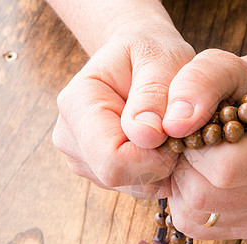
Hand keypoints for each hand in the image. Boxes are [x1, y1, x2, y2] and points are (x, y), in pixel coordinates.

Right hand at [52, 27, 194, 198]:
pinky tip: (155, 143)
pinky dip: (153, 171)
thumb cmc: (152, 55)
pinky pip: (133, 186)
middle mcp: (70, 136)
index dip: (154, 156)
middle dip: (156, 162)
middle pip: (117, 176)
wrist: (139, 60)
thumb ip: (157, 93)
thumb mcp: (163, 59)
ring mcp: (81, 157)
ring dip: (156, 166)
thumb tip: (148, 136)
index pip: (112, 159)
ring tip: (162, 131)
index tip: (175, 133)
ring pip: (127, 185)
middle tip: (174, 132)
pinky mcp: (97, 170)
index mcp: (77, 103)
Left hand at [163, 49, 246, 239]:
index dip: (194, 147)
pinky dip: (184, 200)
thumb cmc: (237, 88)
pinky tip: (198, 175)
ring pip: (195, 214)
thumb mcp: (220, 66)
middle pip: (204, 197)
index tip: (195, 127)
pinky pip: (195, 225)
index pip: (225, 169)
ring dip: (181, 183)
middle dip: (183, 166)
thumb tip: (173, 125)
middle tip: (191, 143)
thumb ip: (198, 83)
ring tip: (196, 157)